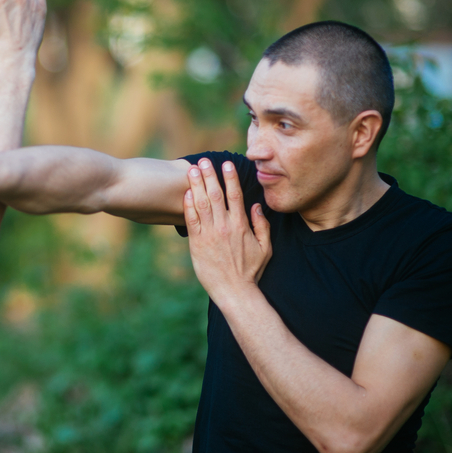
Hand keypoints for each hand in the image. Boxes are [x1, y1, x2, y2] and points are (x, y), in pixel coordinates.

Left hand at [183, 158, 271, 304]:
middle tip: (204, 161)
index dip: (230, 178)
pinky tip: (186, 193)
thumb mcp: (265, 248)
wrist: (235, 291)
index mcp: (241, 225)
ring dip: (196, 185)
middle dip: (209, 175)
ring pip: (202, 204)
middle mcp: (225, 227)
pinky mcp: (197, 243)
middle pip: (216, 195)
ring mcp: (210, 234)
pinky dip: (188, 206)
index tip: (226, 164)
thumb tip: (257, 206)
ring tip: (192, 170)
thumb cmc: (251, 271)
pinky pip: (191, 221)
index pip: (235, 195)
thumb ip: (262, 225)